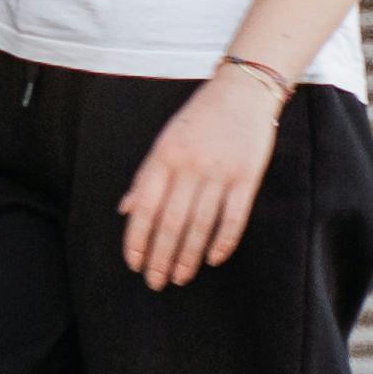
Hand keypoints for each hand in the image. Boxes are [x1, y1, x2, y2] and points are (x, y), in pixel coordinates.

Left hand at [118, 69, 286, 292]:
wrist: (242, 92)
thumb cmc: (198, 119)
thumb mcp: (165, 140)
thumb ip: (146, 175)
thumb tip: (125, 209)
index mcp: (164, 155)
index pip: (144, 205)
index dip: (137, 238)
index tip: (133, 263)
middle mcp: (190, 165)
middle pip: (172, 221)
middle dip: (160, 256)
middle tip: (155, 282)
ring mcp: (220, 172)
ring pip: (200, 224)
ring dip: (188, 256)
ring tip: (179, 278)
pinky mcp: (247, 177)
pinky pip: (234, 217)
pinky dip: (223, 242)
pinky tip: (212, 260)